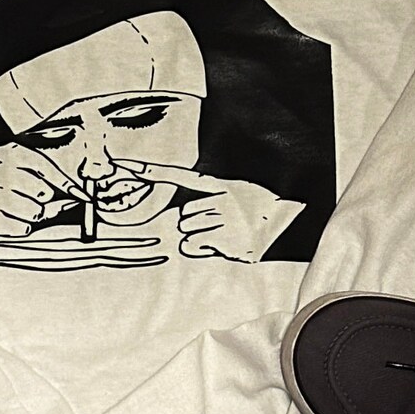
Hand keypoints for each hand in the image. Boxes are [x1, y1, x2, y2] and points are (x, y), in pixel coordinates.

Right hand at [0, 143, 89, 237]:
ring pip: (34, 212)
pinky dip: (20, 227)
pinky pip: (22, 228)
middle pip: (42, 192)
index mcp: (7, 152)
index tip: (82, 195)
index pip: (44, 166)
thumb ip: (50, 175)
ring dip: (31, 215)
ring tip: (16, 209)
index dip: (66, 182)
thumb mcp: (21, 169)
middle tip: (29, 199)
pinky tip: (8, 219)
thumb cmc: (1, 186)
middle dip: (42, 200)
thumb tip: (77, 193)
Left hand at [112, 159, 304, 262]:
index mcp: (220, 185)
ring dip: (200, 237)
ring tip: (224, 233)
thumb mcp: (236, 191)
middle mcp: (221, 200)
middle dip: (195, 223)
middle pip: (182, 216)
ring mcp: (225, 221)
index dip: (150, 170)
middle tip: (220, 224)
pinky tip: (223, 243)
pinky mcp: (228, 241)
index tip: (124, 164)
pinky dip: (204, 248)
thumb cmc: (258, 209)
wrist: (290, 224)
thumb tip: (182, 213)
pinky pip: (195, 247)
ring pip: (187, 233)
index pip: (179, 175)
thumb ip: (207, 195)